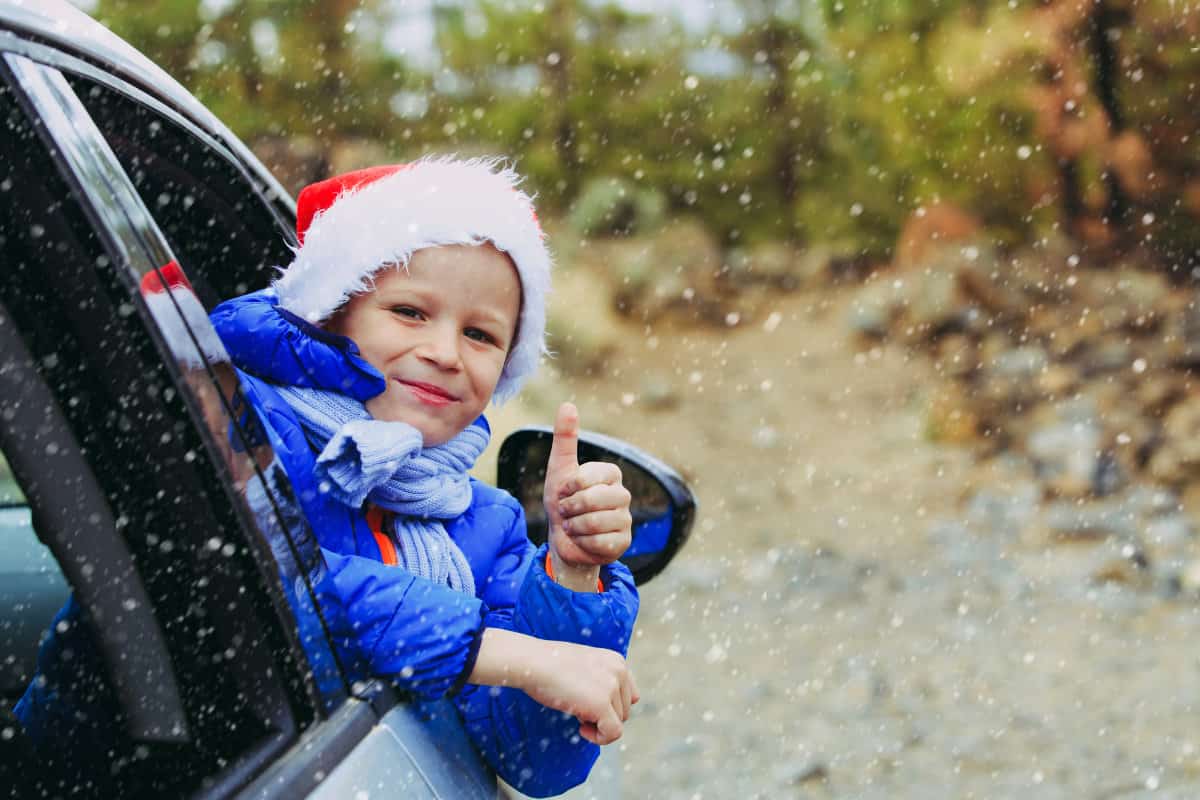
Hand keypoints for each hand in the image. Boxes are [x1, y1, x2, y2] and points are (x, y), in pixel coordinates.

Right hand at [470, 629, 639, 744]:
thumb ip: (600, 681)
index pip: (629, 695)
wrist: (532, 662)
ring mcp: (612, 687)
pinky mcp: (602, 705)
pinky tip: (581, 729)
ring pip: (619, 723)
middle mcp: (619, 672)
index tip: (589, 706)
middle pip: (624, 711)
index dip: (611, 706)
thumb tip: (605, 709)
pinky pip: (613, 733)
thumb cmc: (549, 664)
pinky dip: (599, 738)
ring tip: (576, 713)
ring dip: (598, 725)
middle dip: (603, 716)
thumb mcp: (584, 666)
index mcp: (616, 661)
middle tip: (578, 710)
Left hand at [543, 403, 632, 584]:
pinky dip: (584, 543)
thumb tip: (568, 405)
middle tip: (566, 512)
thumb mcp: (559, 469)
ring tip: (574, 526)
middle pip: (592, 500)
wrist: (564, 539)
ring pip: (596, 522)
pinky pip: (601, 542)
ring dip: (575, 527)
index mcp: (610, 474)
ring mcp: (626, 519)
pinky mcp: (624, 541)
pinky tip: (584, 540)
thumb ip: (565, 438)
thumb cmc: (563, 501)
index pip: (588, 477)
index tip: (564, 492)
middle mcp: (623, 494)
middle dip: (570, 509)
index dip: (569, 487)